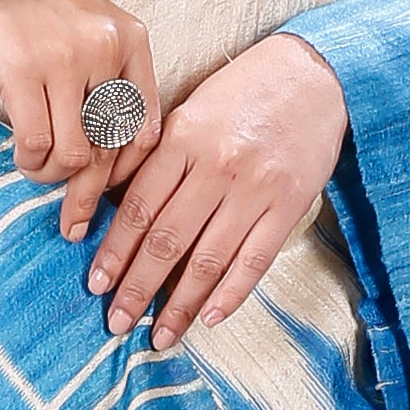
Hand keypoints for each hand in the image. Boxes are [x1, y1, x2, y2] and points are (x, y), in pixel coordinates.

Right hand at [0, 0, 165, 242]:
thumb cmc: (36, 6)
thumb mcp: (91, 29)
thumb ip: (108, 81)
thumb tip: (109, 158)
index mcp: (131, 40)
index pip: (144, 126)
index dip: (126, 170)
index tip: (107, 189)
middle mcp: (105, 50)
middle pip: (110, 147)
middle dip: (89, 191)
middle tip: (72, 219)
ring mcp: (65, 61)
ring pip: (74, 154)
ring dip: (53, 176)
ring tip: (38, 172)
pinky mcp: (22, 71)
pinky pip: (35, 143)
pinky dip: (29, 163)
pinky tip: (23, 160)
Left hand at [85, 33, 348, 347]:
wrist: (313, 74)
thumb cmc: (243, 92)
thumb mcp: (191, 111)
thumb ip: (160, 157)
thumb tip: (120, 209)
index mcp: (184, 138)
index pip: (139, 207)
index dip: (115, 250)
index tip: (96, 283)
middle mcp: (217, 166)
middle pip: (167, 240)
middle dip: (137, 287)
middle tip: (116, 322)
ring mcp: (255, 189)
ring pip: (208, 259)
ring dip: (180, 305)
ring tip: (160, 335)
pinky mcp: (289, 205)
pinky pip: (255, 260)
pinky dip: (231, 294)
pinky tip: (208, 319)